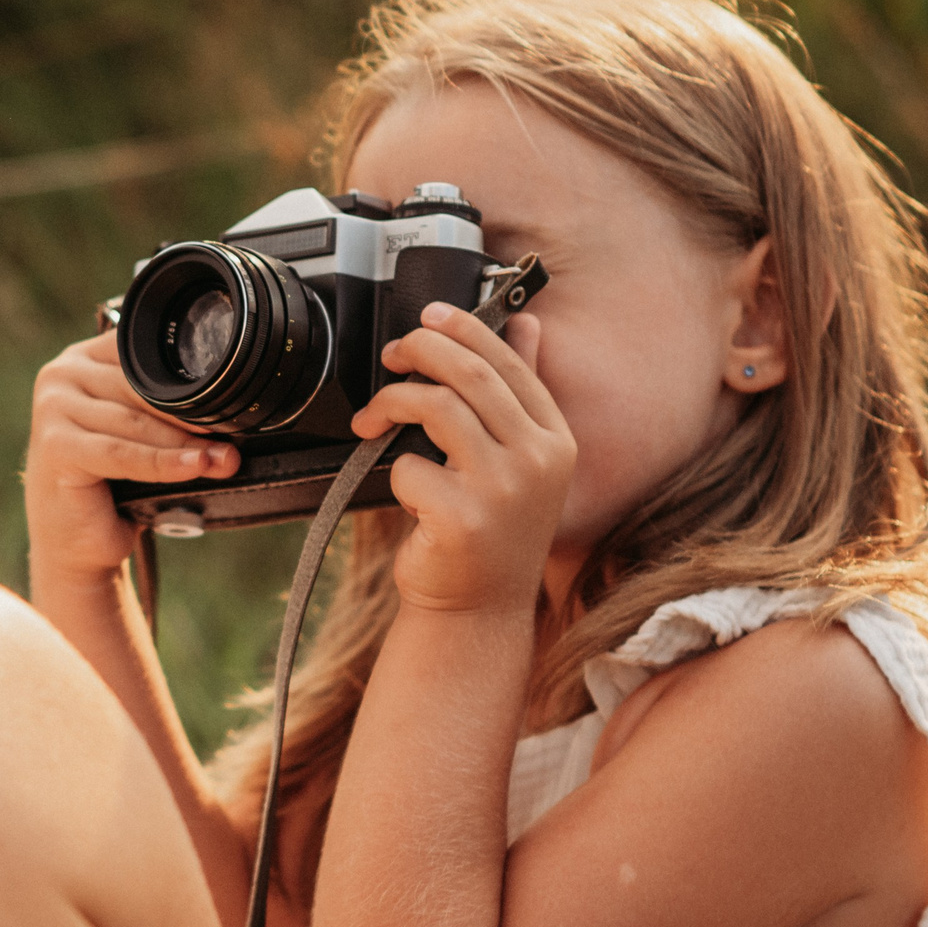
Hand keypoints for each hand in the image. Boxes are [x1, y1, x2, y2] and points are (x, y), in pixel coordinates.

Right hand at [25, 333, 239, 585]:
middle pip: (140, 389)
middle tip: (234, 435)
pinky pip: (121, 453)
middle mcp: (62, 375)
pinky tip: (193, 467)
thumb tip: (232, 411)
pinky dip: (162, 463)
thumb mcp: (141, 435)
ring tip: (223, 458)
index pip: (145, 358)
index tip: (232, 400)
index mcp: (84, 359)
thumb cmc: (111, 484)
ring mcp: (52, 408)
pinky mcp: (55, 446)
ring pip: (134, 422)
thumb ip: (166, 410)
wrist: (75, 540)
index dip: (190, 380)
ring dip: (185, 442)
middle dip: (192, 415)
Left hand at [350, 307, 572, 613]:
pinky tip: (406, 495)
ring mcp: (504, 491)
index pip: (510, 363)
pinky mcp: (464, 519)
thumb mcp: (516, 459)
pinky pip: (408, 466)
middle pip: (471, 374)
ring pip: (437, 408)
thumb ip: (518, 392)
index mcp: (555, 440)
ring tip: (372, 418)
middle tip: (393, 353)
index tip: (430, 314)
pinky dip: (393, 473)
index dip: (465, 328)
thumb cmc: (488, 531)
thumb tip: (526, 323)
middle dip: (422, 349)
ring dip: (393, 402)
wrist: (476, 612)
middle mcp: (539, 462)